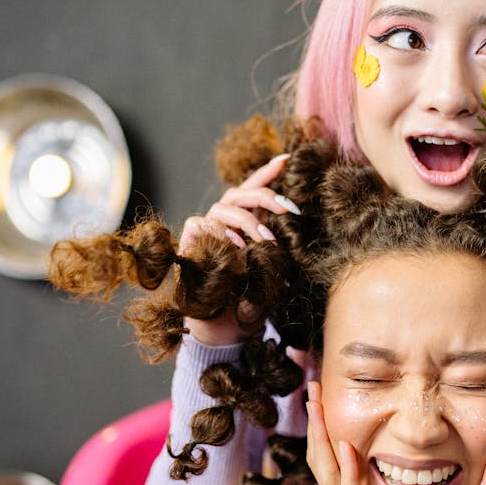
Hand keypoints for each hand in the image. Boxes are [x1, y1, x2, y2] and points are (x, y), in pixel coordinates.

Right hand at [179, 154, 294, 344]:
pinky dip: (222, 233)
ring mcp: (205, 228)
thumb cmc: (250, 296)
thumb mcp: (271, 266)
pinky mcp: (189, 240)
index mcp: (243, 221)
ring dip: (249, 220)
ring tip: (267, 239)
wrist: (224, 326)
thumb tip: (296, 222)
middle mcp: (223, 220)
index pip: (254, 189)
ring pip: (225, 207)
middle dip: (266, 195)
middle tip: (289, 208)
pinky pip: (202, 224)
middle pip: (240, 192)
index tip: (287, 159)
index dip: (268, 172)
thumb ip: (277, 244)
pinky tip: (237, 247)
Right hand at [306, 382, 406, 484]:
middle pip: (322, 456)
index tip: (324, 396)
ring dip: (323, 433)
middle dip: (316, 419)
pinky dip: (346, 472)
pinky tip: (346, 447)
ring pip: (329, 469)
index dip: (327, 427)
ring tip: (317, 400)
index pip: (334, 460)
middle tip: (310, 384)